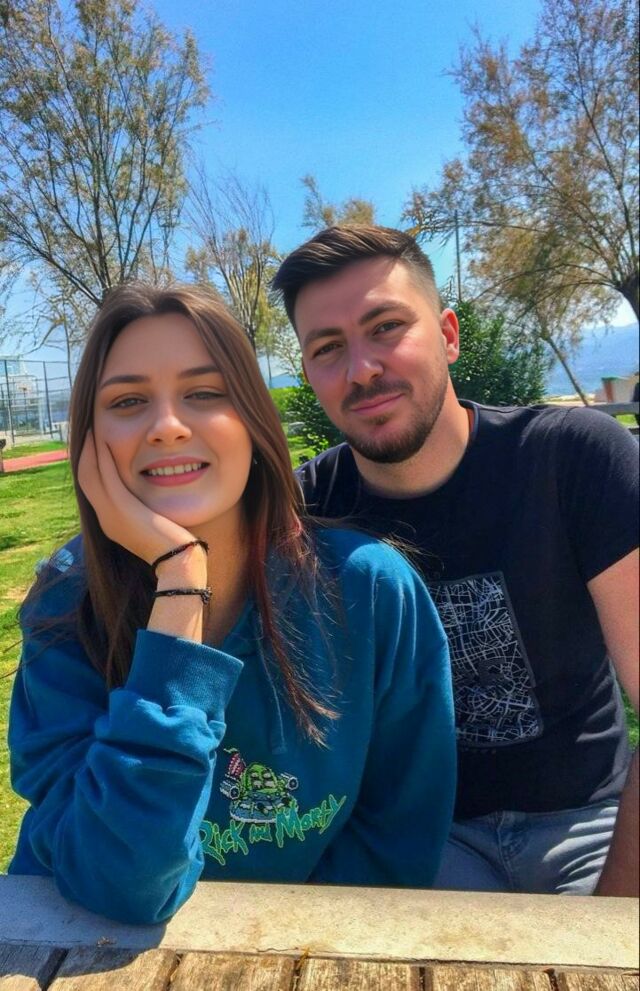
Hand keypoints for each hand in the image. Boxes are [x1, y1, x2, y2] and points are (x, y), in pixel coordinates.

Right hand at [77, 431, 198, 566]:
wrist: (178, 563)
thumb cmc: (176, 546)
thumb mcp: (155, 525)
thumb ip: (148, 511)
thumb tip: (154, 500)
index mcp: (113, 523)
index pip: (94, 490)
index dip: (91, 467)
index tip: (94, 447)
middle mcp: (106, 519)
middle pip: (85, 480)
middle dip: (84, 456)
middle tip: (88, 433)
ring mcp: (111, 515)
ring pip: (89, 476)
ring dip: (89, 452)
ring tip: (91, 431)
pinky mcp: (122, 509)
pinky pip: (107, 477)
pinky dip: (103, 458)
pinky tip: (104, 441)